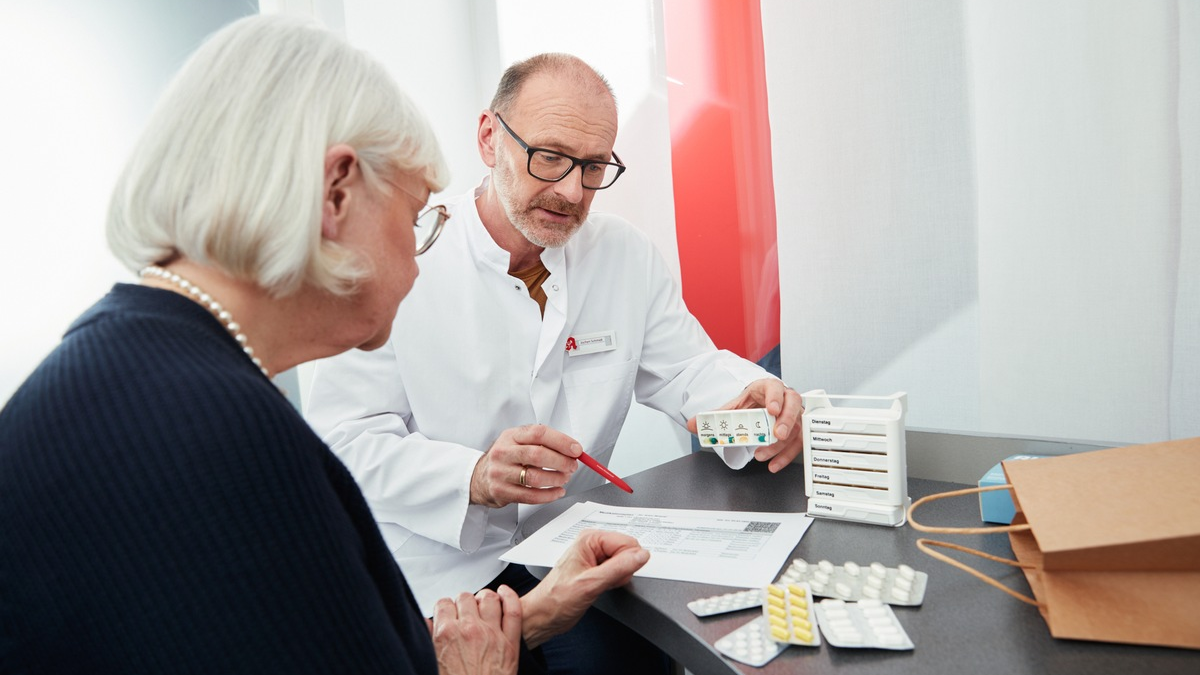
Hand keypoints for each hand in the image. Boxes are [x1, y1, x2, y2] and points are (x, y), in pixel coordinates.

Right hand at [431, 585, 521, 674]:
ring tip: (482, 603)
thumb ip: (429, 639)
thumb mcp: (433, 662)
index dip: (444, 608)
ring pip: (489, 598)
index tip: (446, 612)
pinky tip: (504, 593)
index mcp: (446, 634)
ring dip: (484, 598)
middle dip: (462, 602)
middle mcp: (469, 629)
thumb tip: (426, 624)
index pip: (443, 603)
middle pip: (465, 597)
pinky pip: (513, 610)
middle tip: (463, 611)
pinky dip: (510, 597)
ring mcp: (491, 633)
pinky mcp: (510, 642)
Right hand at [470, 424, 580, 507]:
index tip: (576, 450)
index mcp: (511, 436)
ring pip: (535, 478)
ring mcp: (500, 473)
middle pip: (538, 455)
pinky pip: (531, 496)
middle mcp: (503, 452)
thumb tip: (573, 450)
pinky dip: (549, 495)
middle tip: (572, 466)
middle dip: (561, 462)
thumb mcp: (518, 442)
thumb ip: (543, 443)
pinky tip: (557, 492)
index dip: (561, 441)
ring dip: (556, 479)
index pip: (538, 433)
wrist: (479, 478)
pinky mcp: (501, 492)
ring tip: (564, 479)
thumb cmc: (507, 458)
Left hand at [519, 529, 649, 647]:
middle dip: (623, 570)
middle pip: (628, 552)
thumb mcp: (590, 584)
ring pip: (625, 563)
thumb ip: (618, 568)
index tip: (614, 575)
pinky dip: (615, 582)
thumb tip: (641, 556)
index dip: (627, 562)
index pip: (628, 542)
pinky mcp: (598, 570)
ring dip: (618, 577)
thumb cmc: (555, 600)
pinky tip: (601, 588)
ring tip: (599, 585)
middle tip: (604, 582)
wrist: (544, 616)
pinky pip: (619, 572)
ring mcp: (595, 557)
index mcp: (590, 539)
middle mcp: (592, 545)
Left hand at [687, 378, 804, 472]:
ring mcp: (793, 414)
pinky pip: (798, 442)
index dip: (776, 398)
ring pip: (797, 426)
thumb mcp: (733, 407)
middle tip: (777, 434)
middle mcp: (785, 398)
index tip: (771, 409)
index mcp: (768, 387)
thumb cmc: (751, 403)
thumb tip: (693, 424)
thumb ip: (714, 415)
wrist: (758, 405)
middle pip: (793, 405)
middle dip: (786, 421)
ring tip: (764, 454)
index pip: (775, 387)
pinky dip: (786, 455)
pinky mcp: (796, 429)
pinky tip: (774, 464)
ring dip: (783, 444)